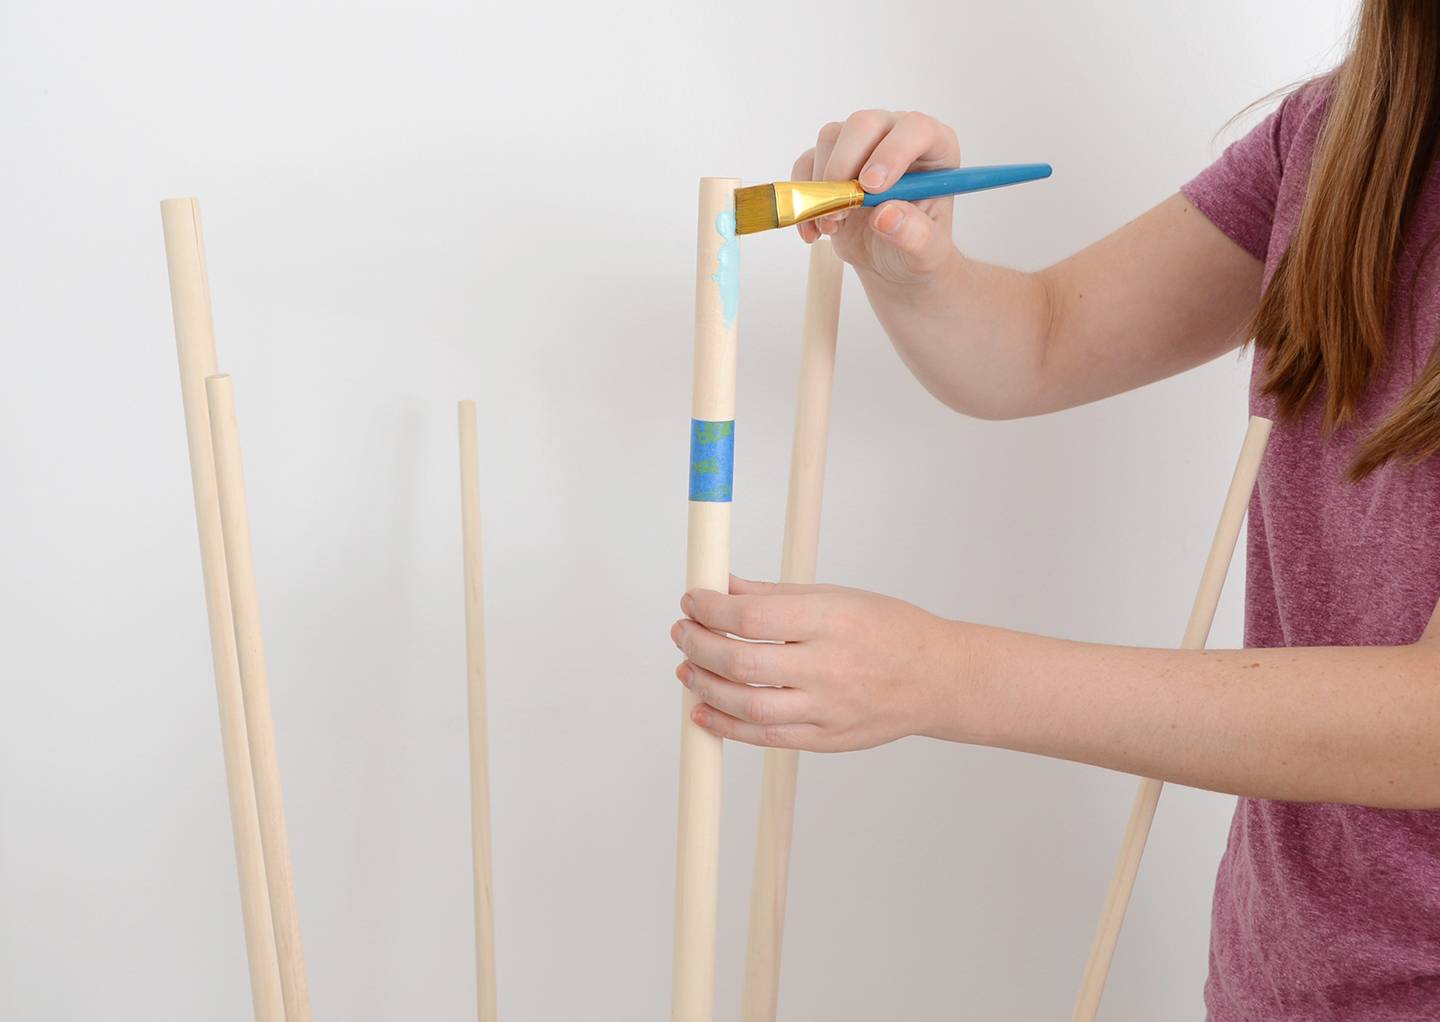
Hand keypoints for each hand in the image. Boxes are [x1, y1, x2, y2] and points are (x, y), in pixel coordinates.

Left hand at [669, 576, 962, 751]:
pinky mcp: (825, 739)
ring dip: (705, 687)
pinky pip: (765, 737)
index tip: (693, 601)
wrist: (938, 679)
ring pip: (748, 706)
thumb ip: (774, 595)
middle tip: (682, 632)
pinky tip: (703, 711)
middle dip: (699, 646)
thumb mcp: (836, 596)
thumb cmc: (889, 629)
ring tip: (687, 668)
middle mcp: (828, 666)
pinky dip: (726, 725)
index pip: (751, 618)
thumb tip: (722, 586)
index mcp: (831, 620)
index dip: (709, 609)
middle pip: (742, 664)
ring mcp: (827, 708)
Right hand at [793, 109, 961, 285]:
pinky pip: (807, 164)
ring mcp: (861, 145)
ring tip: (834, 225)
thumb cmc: (917, 248)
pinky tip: (816, 230)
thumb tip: (886, 215)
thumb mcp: (927, 253)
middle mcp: (896, 136)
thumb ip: (915, 235)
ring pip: (831, 138)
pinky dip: (804, 198)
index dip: (892, 152)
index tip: (872, 188)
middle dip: (846, 163)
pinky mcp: (831, 160)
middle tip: (842, 208)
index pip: (916, 129)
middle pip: (864, 124)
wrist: (892, 261)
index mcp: (933, 148)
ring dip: (823, 185)